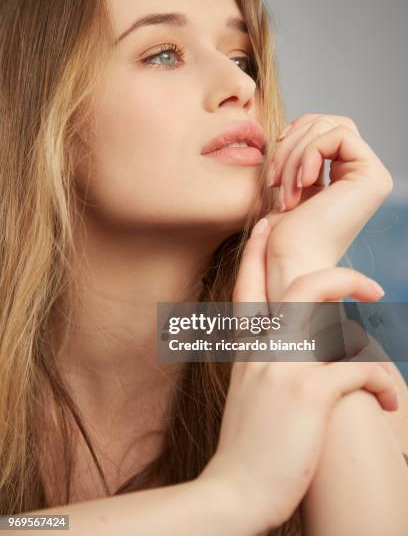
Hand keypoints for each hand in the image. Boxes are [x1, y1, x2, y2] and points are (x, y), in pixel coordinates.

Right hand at [199, 258, 397, 533]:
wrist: (234, 489)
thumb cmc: (247, 443)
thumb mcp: (247, 390)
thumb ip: (265, 359)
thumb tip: (301, 341)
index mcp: (247, 345)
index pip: (248, 283)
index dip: (256, 250)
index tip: (267, 223)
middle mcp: (264, 346)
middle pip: (303, 284)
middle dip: (343, 276)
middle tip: (374, 288)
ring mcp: (285, 364)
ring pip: (341, 324)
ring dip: (375, 354)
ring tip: (384, 384)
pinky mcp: (309, 391)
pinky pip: (362, 367)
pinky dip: (383, 385)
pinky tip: (386, 404)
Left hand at [262, 114, 392, 296]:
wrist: (287, 263)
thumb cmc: (282, 234)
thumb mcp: (289, 184)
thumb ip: (299, 155)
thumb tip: (294, 126)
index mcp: (346, 175)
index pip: (322, 128)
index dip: (293, 136)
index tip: (272, 168)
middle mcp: (364, 174)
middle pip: (327, 121)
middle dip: (291, 144)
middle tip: (273, 180)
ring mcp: (371, 175)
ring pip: (328, 126)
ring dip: (293, 155)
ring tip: (281, 189)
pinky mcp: (372, 177)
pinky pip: (337, 136)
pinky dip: (308, 155)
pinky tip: (298, 186)